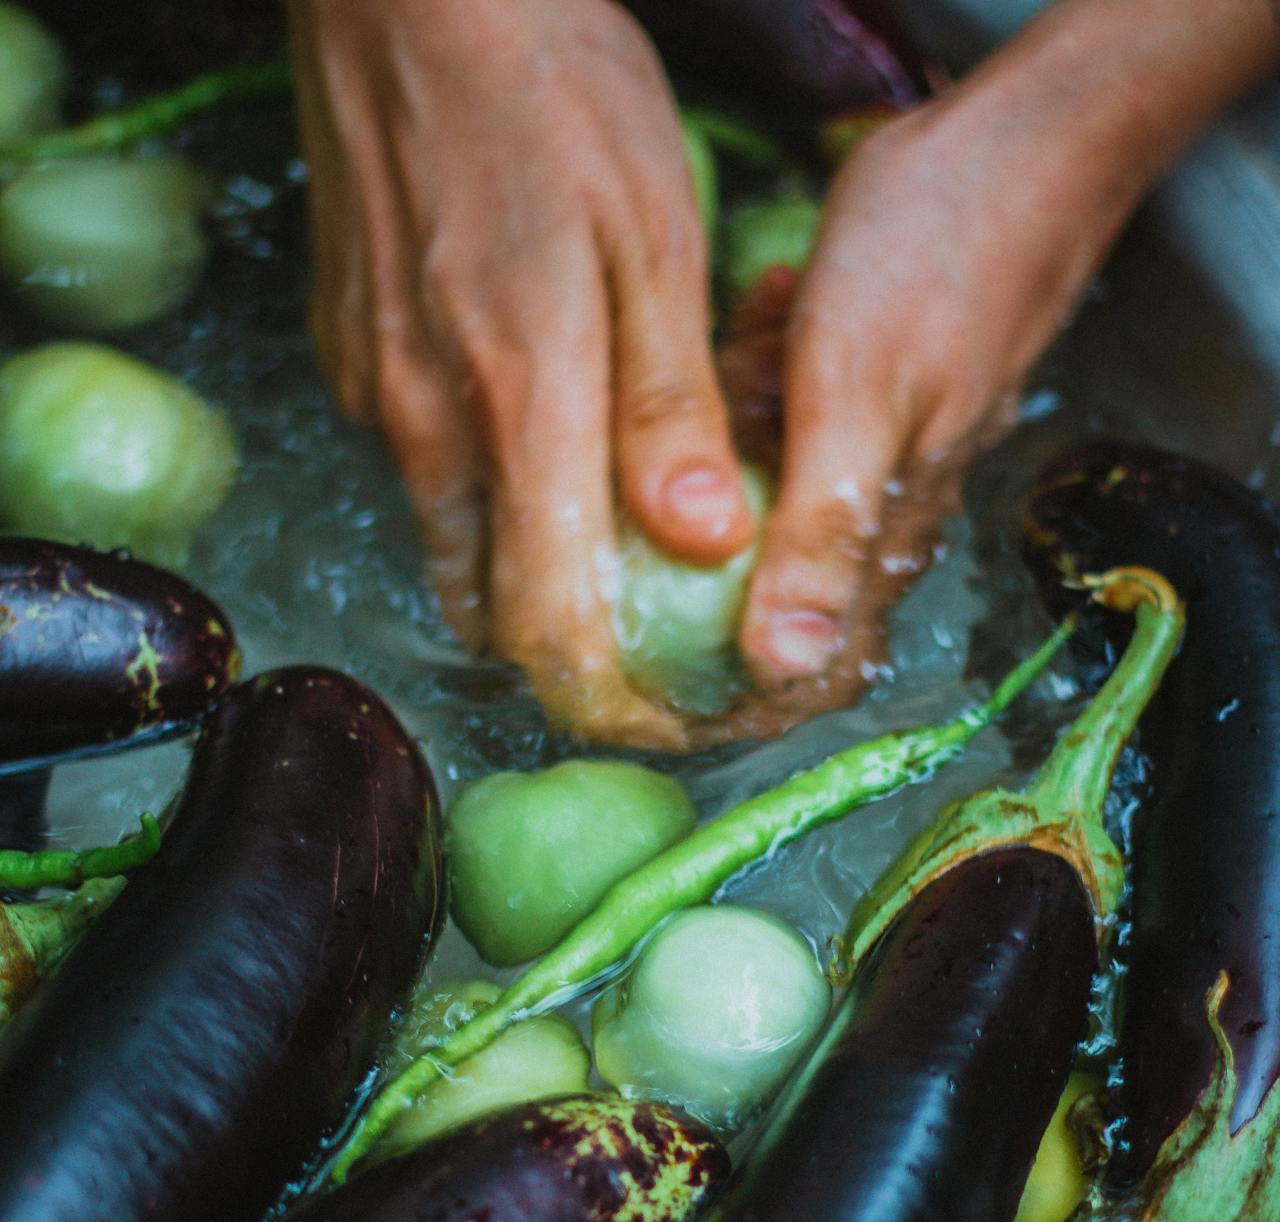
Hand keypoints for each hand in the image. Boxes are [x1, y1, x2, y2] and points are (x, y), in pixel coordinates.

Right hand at [286, 0, 753, 747]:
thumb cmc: (554, 89)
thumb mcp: (654, 236)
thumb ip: (671, 407)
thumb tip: (703, 545)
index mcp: (521, 401)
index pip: (548, 624)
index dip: (606, 705)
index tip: (664, 730)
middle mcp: (427, 423)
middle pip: (491, 612)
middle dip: (571, 663)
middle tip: (650, 664)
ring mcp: (376, 395)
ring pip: (451, 547)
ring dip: (522, 581)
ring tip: (604, 563)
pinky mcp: (351, 359)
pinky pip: (422, 472)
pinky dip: (483, 496)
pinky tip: (537, 448)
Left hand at [719, 0, 1279, 741]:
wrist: (1025, 141)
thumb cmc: (941, 264)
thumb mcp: (857, 403)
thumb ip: (822, 535)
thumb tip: (780, 669)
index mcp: (882, 540)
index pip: (806, 670)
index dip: (731, 700)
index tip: (640, 688)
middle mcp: (878, 514)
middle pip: (767, 586)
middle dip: (701, 550)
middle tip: (660, 481)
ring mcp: (871, 450)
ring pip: (764, 491)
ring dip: (730, 438)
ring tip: (738, 356)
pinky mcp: (861, 391)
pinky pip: (781, 415)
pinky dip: (757, 373)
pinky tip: (767, 311)